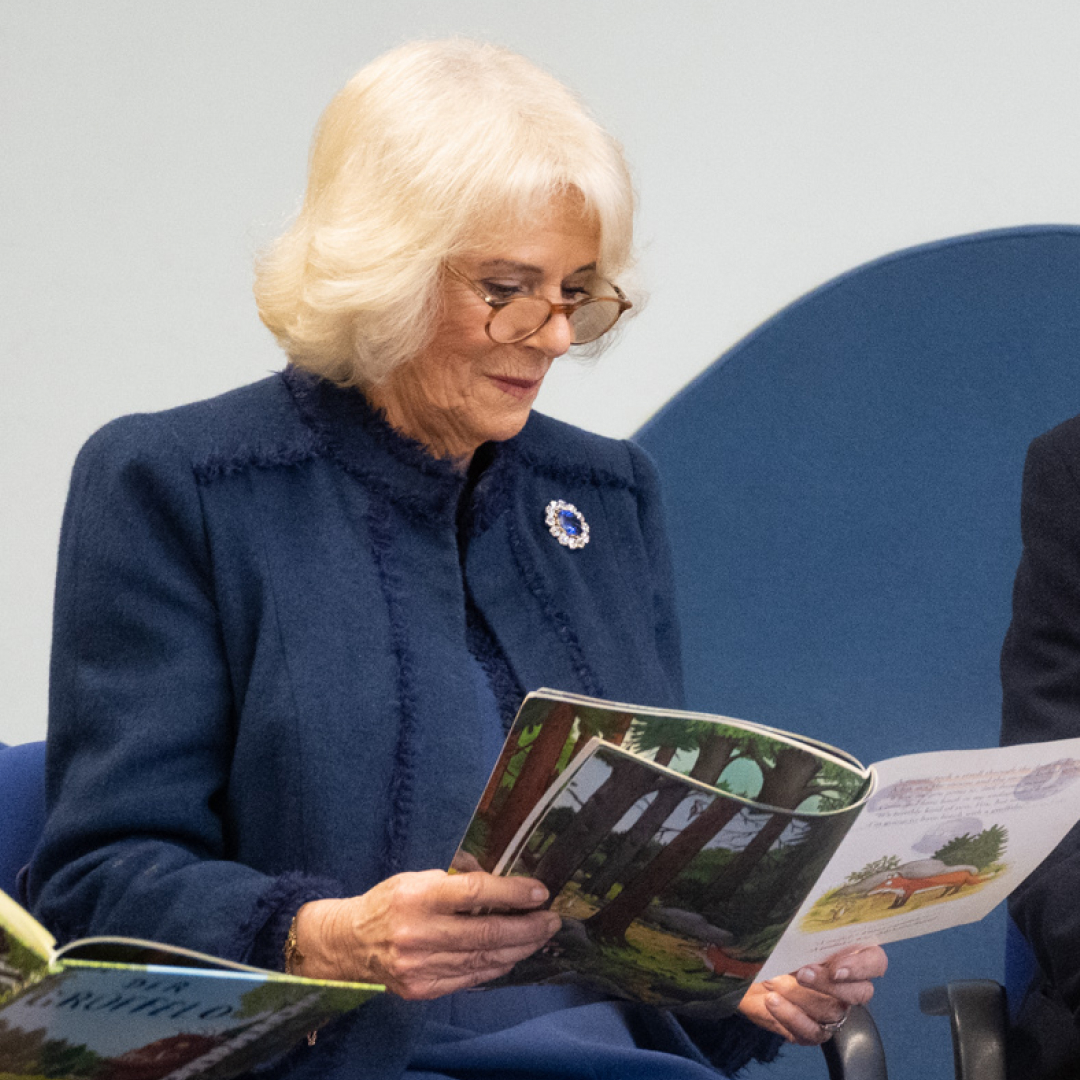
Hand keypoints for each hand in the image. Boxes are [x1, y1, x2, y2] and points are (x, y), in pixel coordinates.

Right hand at [289, 870, 561, 999]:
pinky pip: (471, 978)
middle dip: (528, 927)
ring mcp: (422, 966)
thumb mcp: (418, 876)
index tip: (540, 893)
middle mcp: (420, 933)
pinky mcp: (424, 989)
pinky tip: (513, 955)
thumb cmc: (389, 902)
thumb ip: (458, 879)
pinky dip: (497, 967)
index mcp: (419, 896)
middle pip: (487, 934)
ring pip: (484, 960)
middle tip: (551, 919)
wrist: (348, 944)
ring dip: (520, 948)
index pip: (477, 894)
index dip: (514, 894)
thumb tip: (501, 879)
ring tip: (541, 936)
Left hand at [737, 945, 887, 1044]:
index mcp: (847, 955)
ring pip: (833, 1012)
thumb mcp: (787, 933)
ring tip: (776, 982)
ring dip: (802, 996)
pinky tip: (772, 1001)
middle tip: (802, 973)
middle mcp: (846, 986)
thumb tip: (801, 919)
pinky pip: (811, 1032)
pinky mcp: (813, 1031)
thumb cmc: (772, 946)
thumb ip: (803, 930)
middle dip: (830, 984)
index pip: (875, 962)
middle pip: (861, 992)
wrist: (746, 971)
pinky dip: (790, 1016)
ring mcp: (832, 1011)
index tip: (836, 967)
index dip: (861, 966)